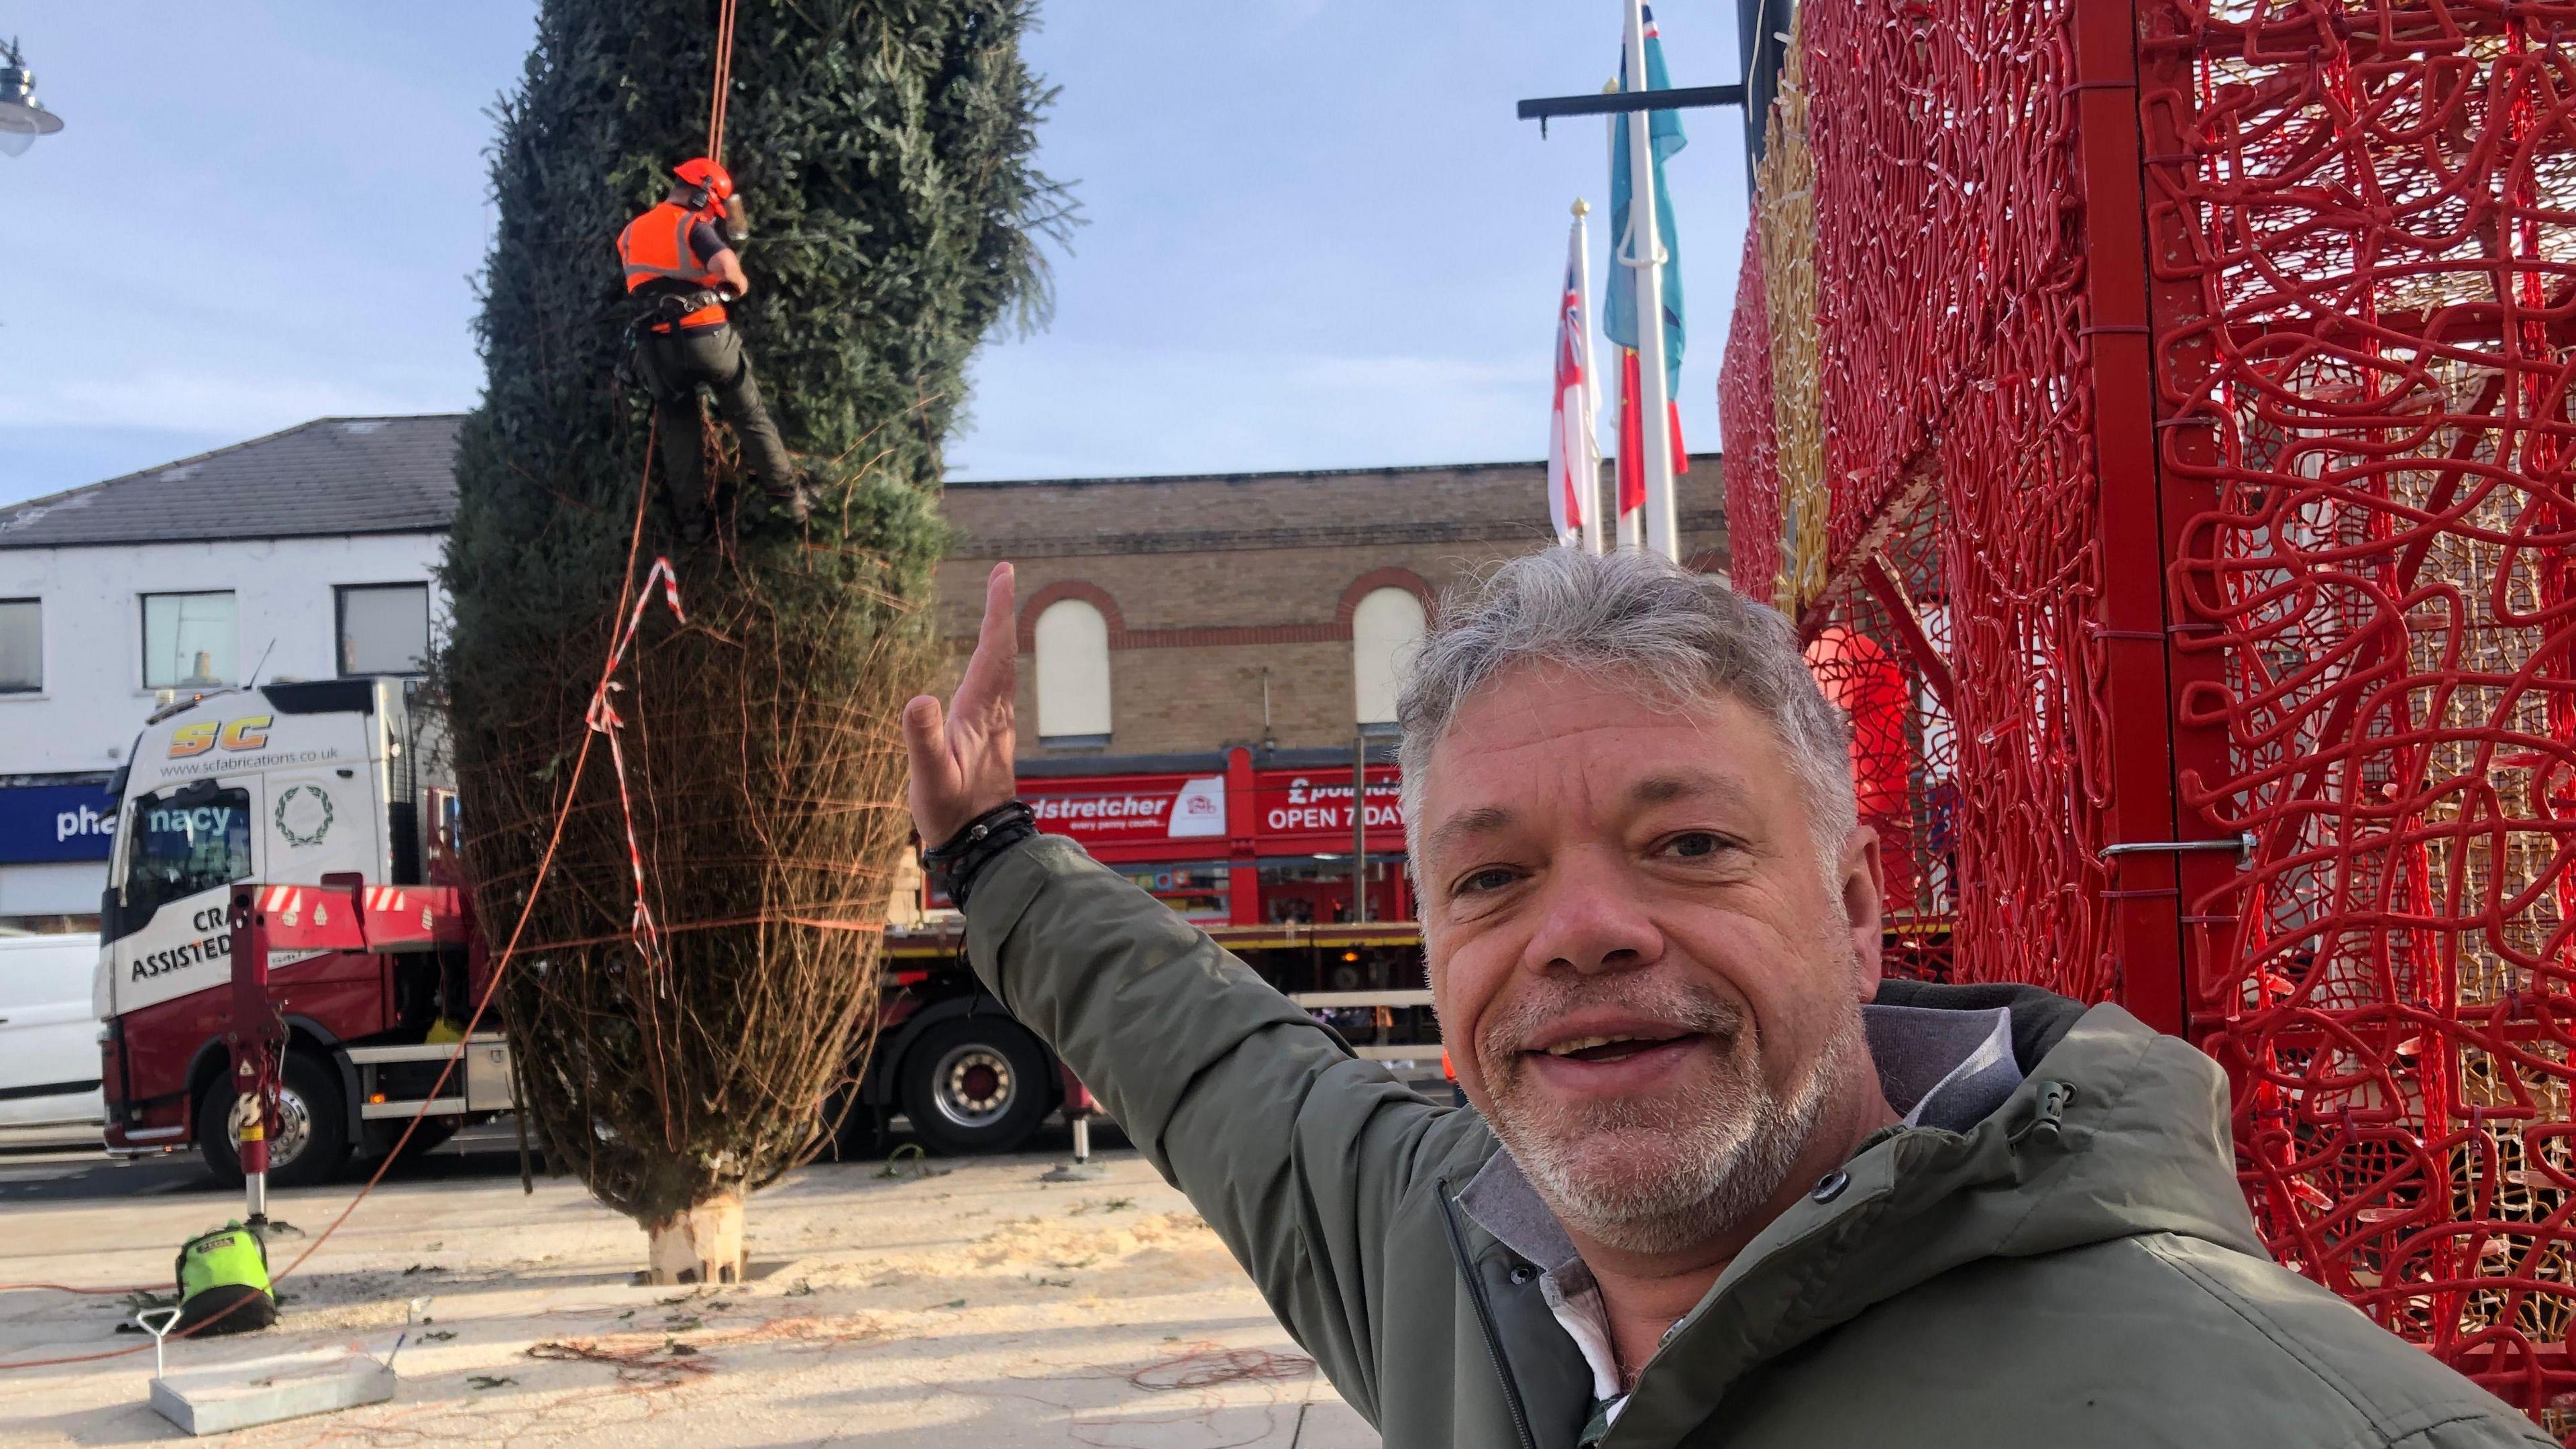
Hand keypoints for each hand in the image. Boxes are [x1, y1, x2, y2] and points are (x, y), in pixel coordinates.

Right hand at [904, 563, 1018, 847]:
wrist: (982, 845)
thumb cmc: (952, 814)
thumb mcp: (929, 779)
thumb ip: (922, 740)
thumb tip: (919, 698)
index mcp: (979, 712)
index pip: (992, 651)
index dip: (997, 611)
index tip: (1004, 573)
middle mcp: (994, 712)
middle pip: (1002, 651)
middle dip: (1000, 610)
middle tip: (1003, 573)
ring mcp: (995, 724)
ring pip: (1002, 667)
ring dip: (998, 633)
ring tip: (996, 603)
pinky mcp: (990, 736)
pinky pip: (995, 684)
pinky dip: (992, 658)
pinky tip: (987, 660)